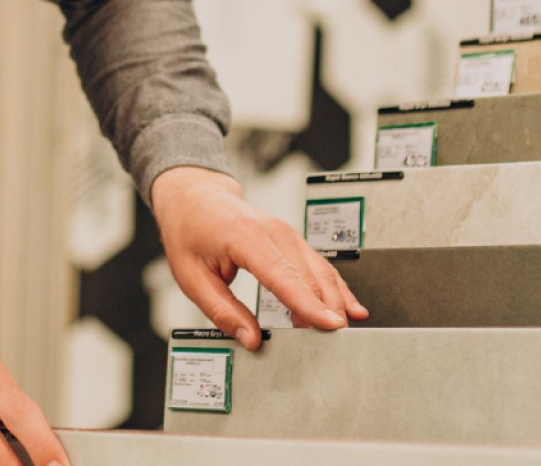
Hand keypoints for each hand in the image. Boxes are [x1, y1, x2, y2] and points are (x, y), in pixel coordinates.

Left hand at [150, 166, 367, 347]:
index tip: (330, 325)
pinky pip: (319, 265)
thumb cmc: (190, 231)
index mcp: (246, 238)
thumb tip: (251, 340)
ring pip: (321, 271)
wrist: (195, 196)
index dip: (309, 305)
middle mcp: (274, 232)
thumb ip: (223, 311)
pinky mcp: (292, 240)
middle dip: (326, 311)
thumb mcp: (192, 277)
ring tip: (342, 332)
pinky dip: (336, 287)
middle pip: (310, 277)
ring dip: (334, 302)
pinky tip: (350, 306)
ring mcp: (286, 234)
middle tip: (335, 344)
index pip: (284, 276)